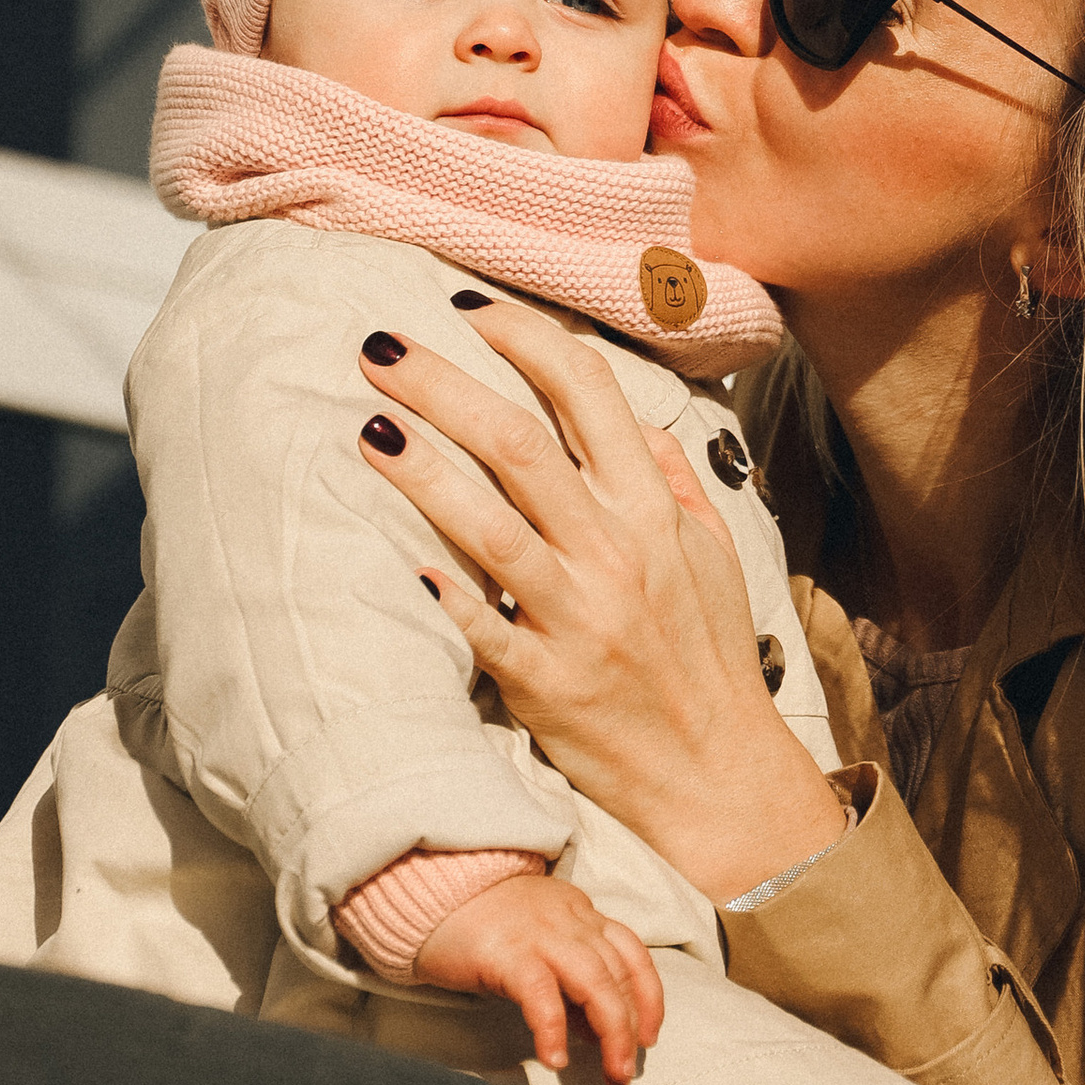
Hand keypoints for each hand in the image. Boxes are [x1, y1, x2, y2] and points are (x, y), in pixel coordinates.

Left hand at [350, 310, 845, 903]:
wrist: (717, 774)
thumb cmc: (710, 659)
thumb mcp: (712, 556)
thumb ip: (674, 480)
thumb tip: (635, 421)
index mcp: (653, 511)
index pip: (588, 394)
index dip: (526, 338)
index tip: (470, 310)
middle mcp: (616, 552)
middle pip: (519, 443)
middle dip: (444, 383)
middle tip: (380, 347)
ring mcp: (579, 618)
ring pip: (490, 524)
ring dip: (422, 470)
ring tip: (368, 426)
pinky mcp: (546, 683)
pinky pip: (485, 629)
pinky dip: (444, 593)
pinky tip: (397, 559)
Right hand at [410, 870, 665, 1083]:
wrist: (429, 890)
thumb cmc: (483, 923)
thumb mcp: (538, 941)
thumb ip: (569, 978)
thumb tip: (595, 1029)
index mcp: (580, 914)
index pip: (631, 952)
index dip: (649, 995)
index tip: (649, 1035)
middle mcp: (569, 921)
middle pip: (617, 973)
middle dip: (630, 1027)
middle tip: (626, 1071)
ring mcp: (539, 934)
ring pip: (594, 980)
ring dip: (611, 1030)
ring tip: (611, 1072)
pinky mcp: (506, 952)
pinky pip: (540, 992)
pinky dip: (553, 1027)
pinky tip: (555, 1058)